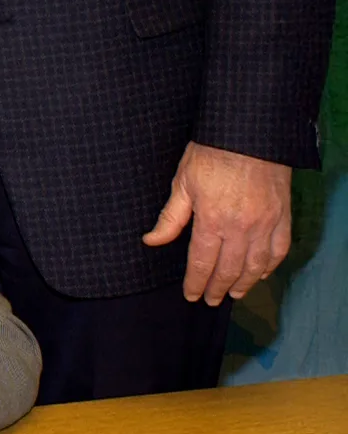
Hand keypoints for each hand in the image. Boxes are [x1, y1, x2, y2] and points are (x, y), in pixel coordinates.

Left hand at [142, 141, 292, 304]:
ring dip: (244, 283)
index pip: (202, 263)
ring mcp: (265, 225)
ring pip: (255, 266)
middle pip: (228, 269)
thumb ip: (170, 218)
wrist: (247, 134)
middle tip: (212, 300)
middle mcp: (241, 228)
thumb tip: (152, 240)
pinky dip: (270, 266)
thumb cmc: (210, 154)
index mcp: (212, 220)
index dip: (196, 282)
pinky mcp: (282, 217)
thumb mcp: (182, 182)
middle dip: (218, 288)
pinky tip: (261, 273)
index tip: (191, 295)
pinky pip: (279, 250)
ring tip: (234, 293)